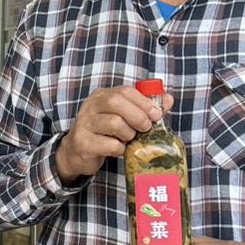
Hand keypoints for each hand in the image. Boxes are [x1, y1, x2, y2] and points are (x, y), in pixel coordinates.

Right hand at [56, 86, 174, 182]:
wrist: (76, 153)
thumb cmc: (104, 133)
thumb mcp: (123, 117)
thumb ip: (144, 108)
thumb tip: (168, 99)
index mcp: (101, 96)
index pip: (125, 91)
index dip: (144, 102)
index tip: (157, 114)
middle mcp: (90, 106)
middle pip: (117, 102)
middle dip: (138, 115)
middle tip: (146, 127)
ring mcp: (84, 124)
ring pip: (114, 123)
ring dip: (129, 134)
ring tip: (129, 139)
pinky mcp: (83, 142)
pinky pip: (109, 144)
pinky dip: (120, 149)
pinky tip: (119, 150)